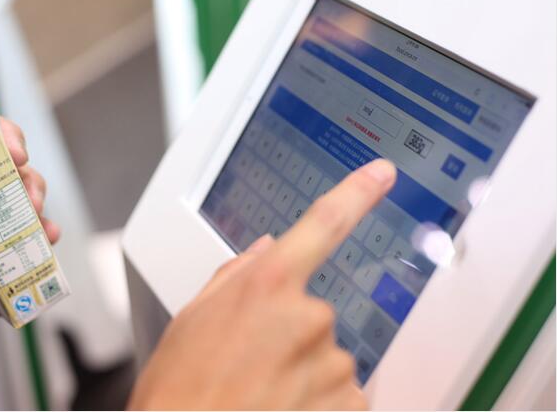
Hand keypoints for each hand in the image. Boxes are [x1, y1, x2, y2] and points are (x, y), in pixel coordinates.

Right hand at [128, 159, 396, 409]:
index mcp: (267, 285)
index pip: (323, 223)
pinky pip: (341, 392)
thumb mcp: (190, 319)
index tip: (381, 174)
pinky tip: (282, 409)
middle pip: (314, 311)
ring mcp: (332, 363)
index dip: (357, 192)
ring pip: (327, 355)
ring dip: (303, 372)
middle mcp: (308, 317)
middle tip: (251, 363)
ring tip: (261, 394)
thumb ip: (235, 274)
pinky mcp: (349, 403)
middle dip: (290, 333)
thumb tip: (268, 248)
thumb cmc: (181, 393)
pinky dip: (318, 401)